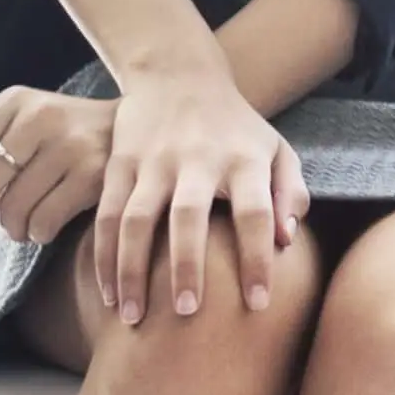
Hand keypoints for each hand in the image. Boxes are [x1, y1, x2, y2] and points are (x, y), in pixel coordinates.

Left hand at [0, 88, 116, 252]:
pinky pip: (46, 219)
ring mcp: (71, 144)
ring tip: (20, 230)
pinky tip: (43, 230)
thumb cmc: (69, 134)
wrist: (143, 128)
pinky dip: (38, 233)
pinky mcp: (97, 173)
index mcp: (11, 101)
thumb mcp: (21, 125)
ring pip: (14, 206)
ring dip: (11, 229)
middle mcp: (39, 116)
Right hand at [84, 62, 307, 322]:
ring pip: (136, 220)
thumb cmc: (239, 128)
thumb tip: (287, 240)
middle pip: (188, 217)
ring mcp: (152, 162)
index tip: (259, 303)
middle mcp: (196, 160)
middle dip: (186, 266)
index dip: (257, 258)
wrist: (178, 77)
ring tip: (133, 317)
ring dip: (131, 269)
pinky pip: (106, 215)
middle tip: (187, 313)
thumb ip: (291, 193)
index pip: (255, 213)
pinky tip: (109, 292)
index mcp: (244, 160)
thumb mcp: (277, 150)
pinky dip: (104, 255)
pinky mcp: (119, 164)